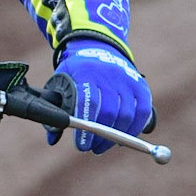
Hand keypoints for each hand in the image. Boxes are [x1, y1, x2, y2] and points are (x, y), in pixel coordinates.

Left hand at [47, 39, 151, 153]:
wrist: (98, 47)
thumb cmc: (76, 71)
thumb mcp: (61, 80)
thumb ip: (57, 108)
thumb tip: (52, 139)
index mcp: (86, 71)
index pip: (88, 102)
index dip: (86, 128)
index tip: (82, 146)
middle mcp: (109, 74)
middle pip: (110, 111)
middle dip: (101, 136)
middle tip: (92, 148)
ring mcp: (128, 79)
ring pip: (127, 114)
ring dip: (116, 137)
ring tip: (103, 146)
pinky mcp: (141, 85)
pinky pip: (143, 112)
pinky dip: (135, 129)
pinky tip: (123, 139)